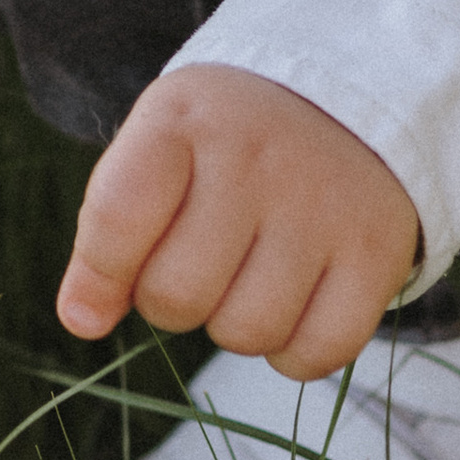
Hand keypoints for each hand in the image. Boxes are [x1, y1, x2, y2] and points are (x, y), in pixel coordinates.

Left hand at [56, 65, 419, 381]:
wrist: (339, 104)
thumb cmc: (220, 146)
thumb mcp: (155, 153)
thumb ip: (108, 234)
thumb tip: (82, 321)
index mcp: (184, 117)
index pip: (116, 217)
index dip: (100, 273)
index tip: (102, 287)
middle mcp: (257, 154)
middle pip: (177, 295)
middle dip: (170, 301)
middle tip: (196, 261)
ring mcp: (323, 202)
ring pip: (246, 333)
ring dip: (233, 324)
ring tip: (246, 273)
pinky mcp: (377, 251)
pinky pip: (315, 354)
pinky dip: (293, 351)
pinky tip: (292, 300)